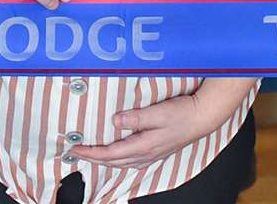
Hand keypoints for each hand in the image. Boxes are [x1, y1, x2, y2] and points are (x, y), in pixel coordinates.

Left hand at [72, 78, 254, 167]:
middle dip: (93, 159)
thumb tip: (115, 120)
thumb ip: (136, 117)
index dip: (90, 153)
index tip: (74, 149)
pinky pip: (131, 160)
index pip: (110, 154)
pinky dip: (118, 159)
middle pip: (113, 162)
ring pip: (122, 163)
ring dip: (105, 160)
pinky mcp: (156, 151)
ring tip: (92, 154)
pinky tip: (117, 154)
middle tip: (76, 153)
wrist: (202, 117)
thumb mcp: (158, 113)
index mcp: (143, 146)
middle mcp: (146, 154)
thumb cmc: (182, 114)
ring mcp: (152, 155)